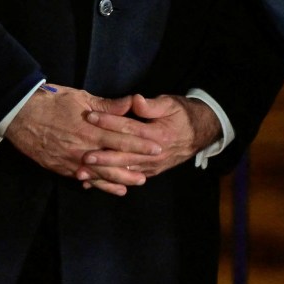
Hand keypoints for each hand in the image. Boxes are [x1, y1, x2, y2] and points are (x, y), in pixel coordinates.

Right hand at [3, 85, 148, 193]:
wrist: (20, 116)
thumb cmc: (52, 103)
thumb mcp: (81, 98)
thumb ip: (107, 105)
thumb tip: (131, 102)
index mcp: (89, 129)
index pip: (121, 137)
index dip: (140, 143)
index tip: (157, 146)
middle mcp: (82, 148)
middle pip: (113, 159)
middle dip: (134, 164)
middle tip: (152, 168)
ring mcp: (71, 160)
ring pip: (100, 173)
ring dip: (119, 179)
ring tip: (136, 182)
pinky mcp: (61, 167)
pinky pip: (83, 178)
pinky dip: (98, 185)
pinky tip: (111, 188)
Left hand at [77, 94, 221, 190]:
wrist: (202, 133)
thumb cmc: (183, 115)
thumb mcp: (171, 104)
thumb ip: (151, 106)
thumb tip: (135, 100)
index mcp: (158, 134)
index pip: (129, 127)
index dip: (109, 121)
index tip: (90, 116)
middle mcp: (154, 153)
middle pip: (124, 154)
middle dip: (102, 155)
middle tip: (82, 155)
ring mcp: (152, 165)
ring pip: (124, 170)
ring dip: (102, 173)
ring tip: (82, 172)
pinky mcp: (151, 172)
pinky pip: (128, 178)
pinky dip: (109, 182)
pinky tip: (93, 182)